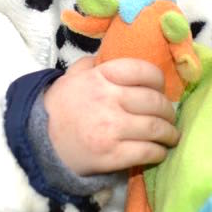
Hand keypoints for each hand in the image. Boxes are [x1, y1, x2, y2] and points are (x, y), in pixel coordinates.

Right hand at [43, 57, 178, 175]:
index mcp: (100, 77)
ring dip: (169, 133)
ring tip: (171, 136)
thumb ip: (93, 64)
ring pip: (155, 128)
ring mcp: (111, 128)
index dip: (158, 80)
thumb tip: (113, 56)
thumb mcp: (72, 76)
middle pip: (154, 101)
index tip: (160, 89)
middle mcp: (108, 100)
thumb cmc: (60, 107)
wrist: (40, 143)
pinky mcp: (112, 155)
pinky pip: (147, 152)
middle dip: (167, 111)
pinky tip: (159, 151)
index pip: (143, 71)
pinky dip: (159, 152)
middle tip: (168, 116)